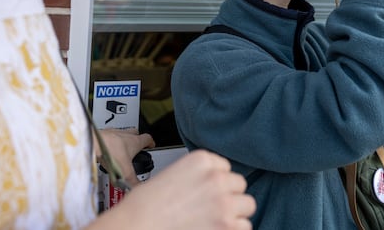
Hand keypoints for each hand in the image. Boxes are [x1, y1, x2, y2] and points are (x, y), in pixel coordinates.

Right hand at [89, 150, 255, 229]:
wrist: (135, 226)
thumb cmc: (144, 207)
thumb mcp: (173, 174)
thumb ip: (198, 176)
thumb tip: (214, 187)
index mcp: (202, 160)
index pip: (225, 168)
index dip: (216, 182)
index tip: (206, 191)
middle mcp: (216, 177)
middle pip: (239, 185)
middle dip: (228, 196)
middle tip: (211, 208)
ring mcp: (224, 202)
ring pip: (247, 205)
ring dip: (234, 214)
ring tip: (214, 221)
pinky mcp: (227, 225)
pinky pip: (245, 227)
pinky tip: (214, 229)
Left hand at [95, 128, 154, 185]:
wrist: (93, 143)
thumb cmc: (110, 151)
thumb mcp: (124, 171)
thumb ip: (132, 181)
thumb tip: (136, 188)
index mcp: (135, 141)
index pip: (148, 138)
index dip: (151, 142)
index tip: (151, 145)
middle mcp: (126, 134)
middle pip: (136, 133)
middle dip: (137, 138)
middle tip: (136, 146)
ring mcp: (114, 132)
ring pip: (123, 133)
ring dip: (123, 139)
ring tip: (120, 149)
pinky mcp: (103, 133)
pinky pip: (109, 135)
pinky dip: (110, 141)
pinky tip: (106, 149)